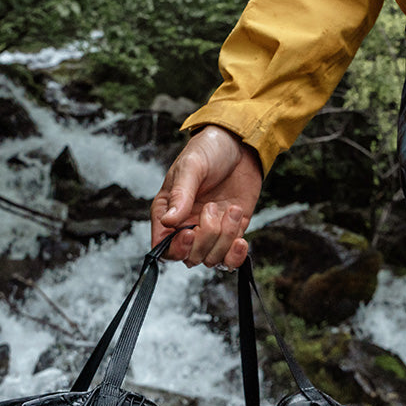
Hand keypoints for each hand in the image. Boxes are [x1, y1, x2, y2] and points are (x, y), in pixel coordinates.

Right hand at [150, 125, 262, 268]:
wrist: (240, 145)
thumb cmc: (209, 150)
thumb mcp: (192, 166)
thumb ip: (181, 194)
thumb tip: (168, 221)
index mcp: (168, 211)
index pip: (164, 247)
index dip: (176, 248)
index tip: (189, 232)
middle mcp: (187, 226)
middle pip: (190, 257)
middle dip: (205, 238)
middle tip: (213, 208)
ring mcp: (210, 231)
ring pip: (211, 259)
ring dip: (224, 239)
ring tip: (231, 210)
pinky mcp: (232, 232)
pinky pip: (230, 260)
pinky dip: (236, 256)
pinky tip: (241, 240)